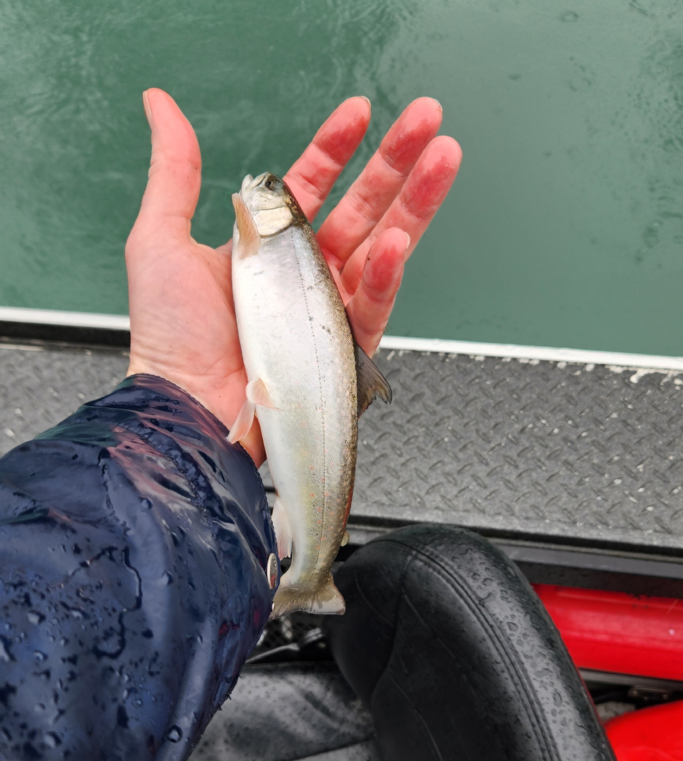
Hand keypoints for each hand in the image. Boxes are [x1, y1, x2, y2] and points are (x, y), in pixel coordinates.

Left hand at [126, 89, 460, 465]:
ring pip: (385, 249)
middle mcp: (304, 274)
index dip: (337, 145)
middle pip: (363, 207)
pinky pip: (374, 305)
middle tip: (429, 119)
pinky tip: (400, 239)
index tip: (360, 110)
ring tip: (444, 161)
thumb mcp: (160, 239)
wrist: (183, 406)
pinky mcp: (344, 349)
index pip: (313, 184)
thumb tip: (162, 106)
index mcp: (268, 246)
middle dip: (398, 161)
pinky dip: (389, 274)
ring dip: (416, 204)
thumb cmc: (169, 337)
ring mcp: (328, 310)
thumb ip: (174, 172)